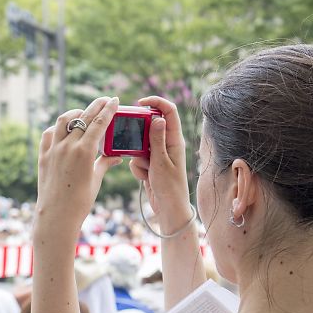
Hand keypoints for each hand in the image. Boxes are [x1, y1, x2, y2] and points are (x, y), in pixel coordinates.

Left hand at [34, 97, 122, 237]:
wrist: (56, 215)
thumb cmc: (80, 201)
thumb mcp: (96, 180)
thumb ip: (105, 163)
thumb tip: (116, 156)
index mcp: (84, 152)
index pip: (99, 123)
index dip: (108, 110)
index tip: (115, 100)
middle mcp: (67, 146)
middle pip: (83, 117)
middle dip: (95, 106)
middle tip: (104, 100)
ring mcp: (53, 149)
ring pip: (64, 120)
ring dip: (75, 113)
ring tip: (83, 112)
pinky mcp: (43, 155)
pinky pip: (49, 134)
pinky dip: (58, 128)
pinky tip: (64, 130)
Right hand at [129, 97, 189, 222]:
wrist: (168, 210)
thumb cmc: (169, 188)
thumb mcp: (160, 162)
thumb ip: (156, 139)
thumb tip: (157, 117)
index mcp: (175, 140)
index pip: (169, 111)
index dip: (156, 102)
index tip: (140, 102)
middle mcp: (168, 145)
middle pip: (150, 126)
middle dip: (140, 136)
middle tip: (138, 147)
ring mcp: (158, 155)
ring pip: (140, 144)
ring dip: (139, 157)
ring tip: (147, 170)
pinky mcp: (151, 165)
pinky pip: (137, 158)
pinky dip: (138, 168)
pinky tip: (146, 178)